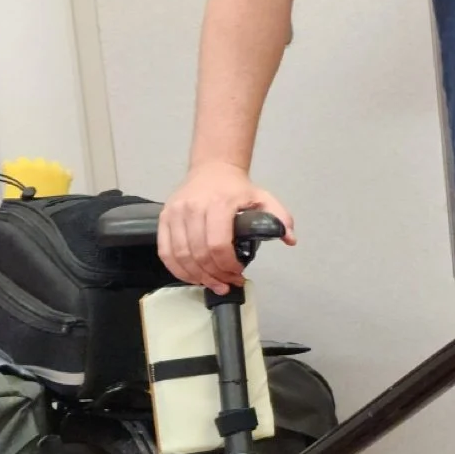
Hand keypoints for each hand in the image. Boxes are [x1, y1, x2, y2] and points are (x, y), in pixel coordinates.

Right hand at [158, 160, 293, 292]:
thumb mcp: (264, 198)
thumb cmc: (237, 188)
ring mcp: (175, 212)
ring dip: (196, 276)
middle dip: (214, 275)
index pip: (218, 244)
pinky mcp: (163, 218)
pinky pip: (165, 251)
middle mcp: (194, 208)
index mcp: (219, 204)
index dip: (227, 265)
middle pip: (199, 254)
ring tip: (212, 284)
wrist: (212, 169)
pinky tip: (192, 276)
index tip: (238, 273)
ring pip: (180, 255)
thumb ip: (280, 218)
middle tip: (226, 284)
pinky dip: (177, 269)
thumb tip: (290, 239)